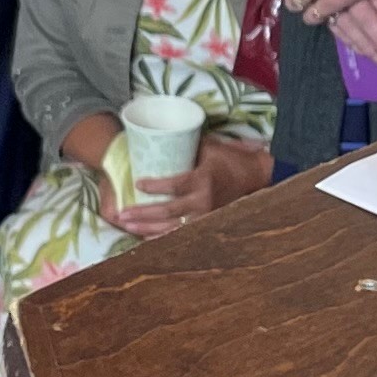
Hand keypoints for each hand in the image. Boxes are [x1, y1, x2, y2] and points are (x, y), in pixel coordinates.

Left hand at [110, 136, 270, 239]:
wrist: (254, 176)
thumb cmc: (229, 158)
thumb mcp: (209, 147)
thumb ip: (185, 146)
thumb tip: (157, 139)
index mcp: (203, 179)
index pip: (175, 185)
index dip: (155, 186)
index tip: (137, 184)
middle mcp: (203, 201)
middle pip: (168, 212)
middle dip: (143, 214)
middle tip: (122, 214)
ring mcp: (205, 215)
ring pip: (172, 227)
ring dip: (147, 228)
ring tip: (127, 226)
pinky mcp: (206, 223)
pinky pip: (181, 233)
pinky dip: (162, 237)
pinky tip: (145, 238)